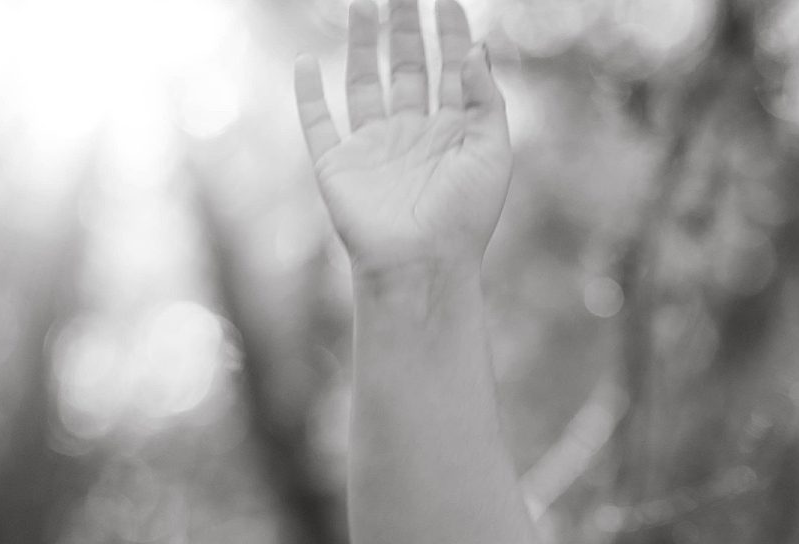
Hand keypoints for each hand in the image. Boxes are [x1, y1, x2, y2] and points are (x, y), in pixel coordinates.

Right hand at [294, 0, 511, 277]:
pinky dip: (308, 93)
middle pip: (408, 68)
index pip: (450, 71)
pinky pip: (318, 122)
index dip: (450, 34)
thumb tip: (475, 47)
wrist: (422, 264)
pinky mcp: (338, 164)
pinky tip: (306, 62)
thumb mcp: (492, 153)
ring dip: (362, 45)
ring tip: (362, 6)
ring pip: (365, 83)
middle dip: (406, 28)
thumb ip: (485, 99)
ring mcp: (374, 148)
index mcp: (453, 134)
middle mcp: (413, 135)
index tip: (446, 1)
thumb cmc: (465, 216)